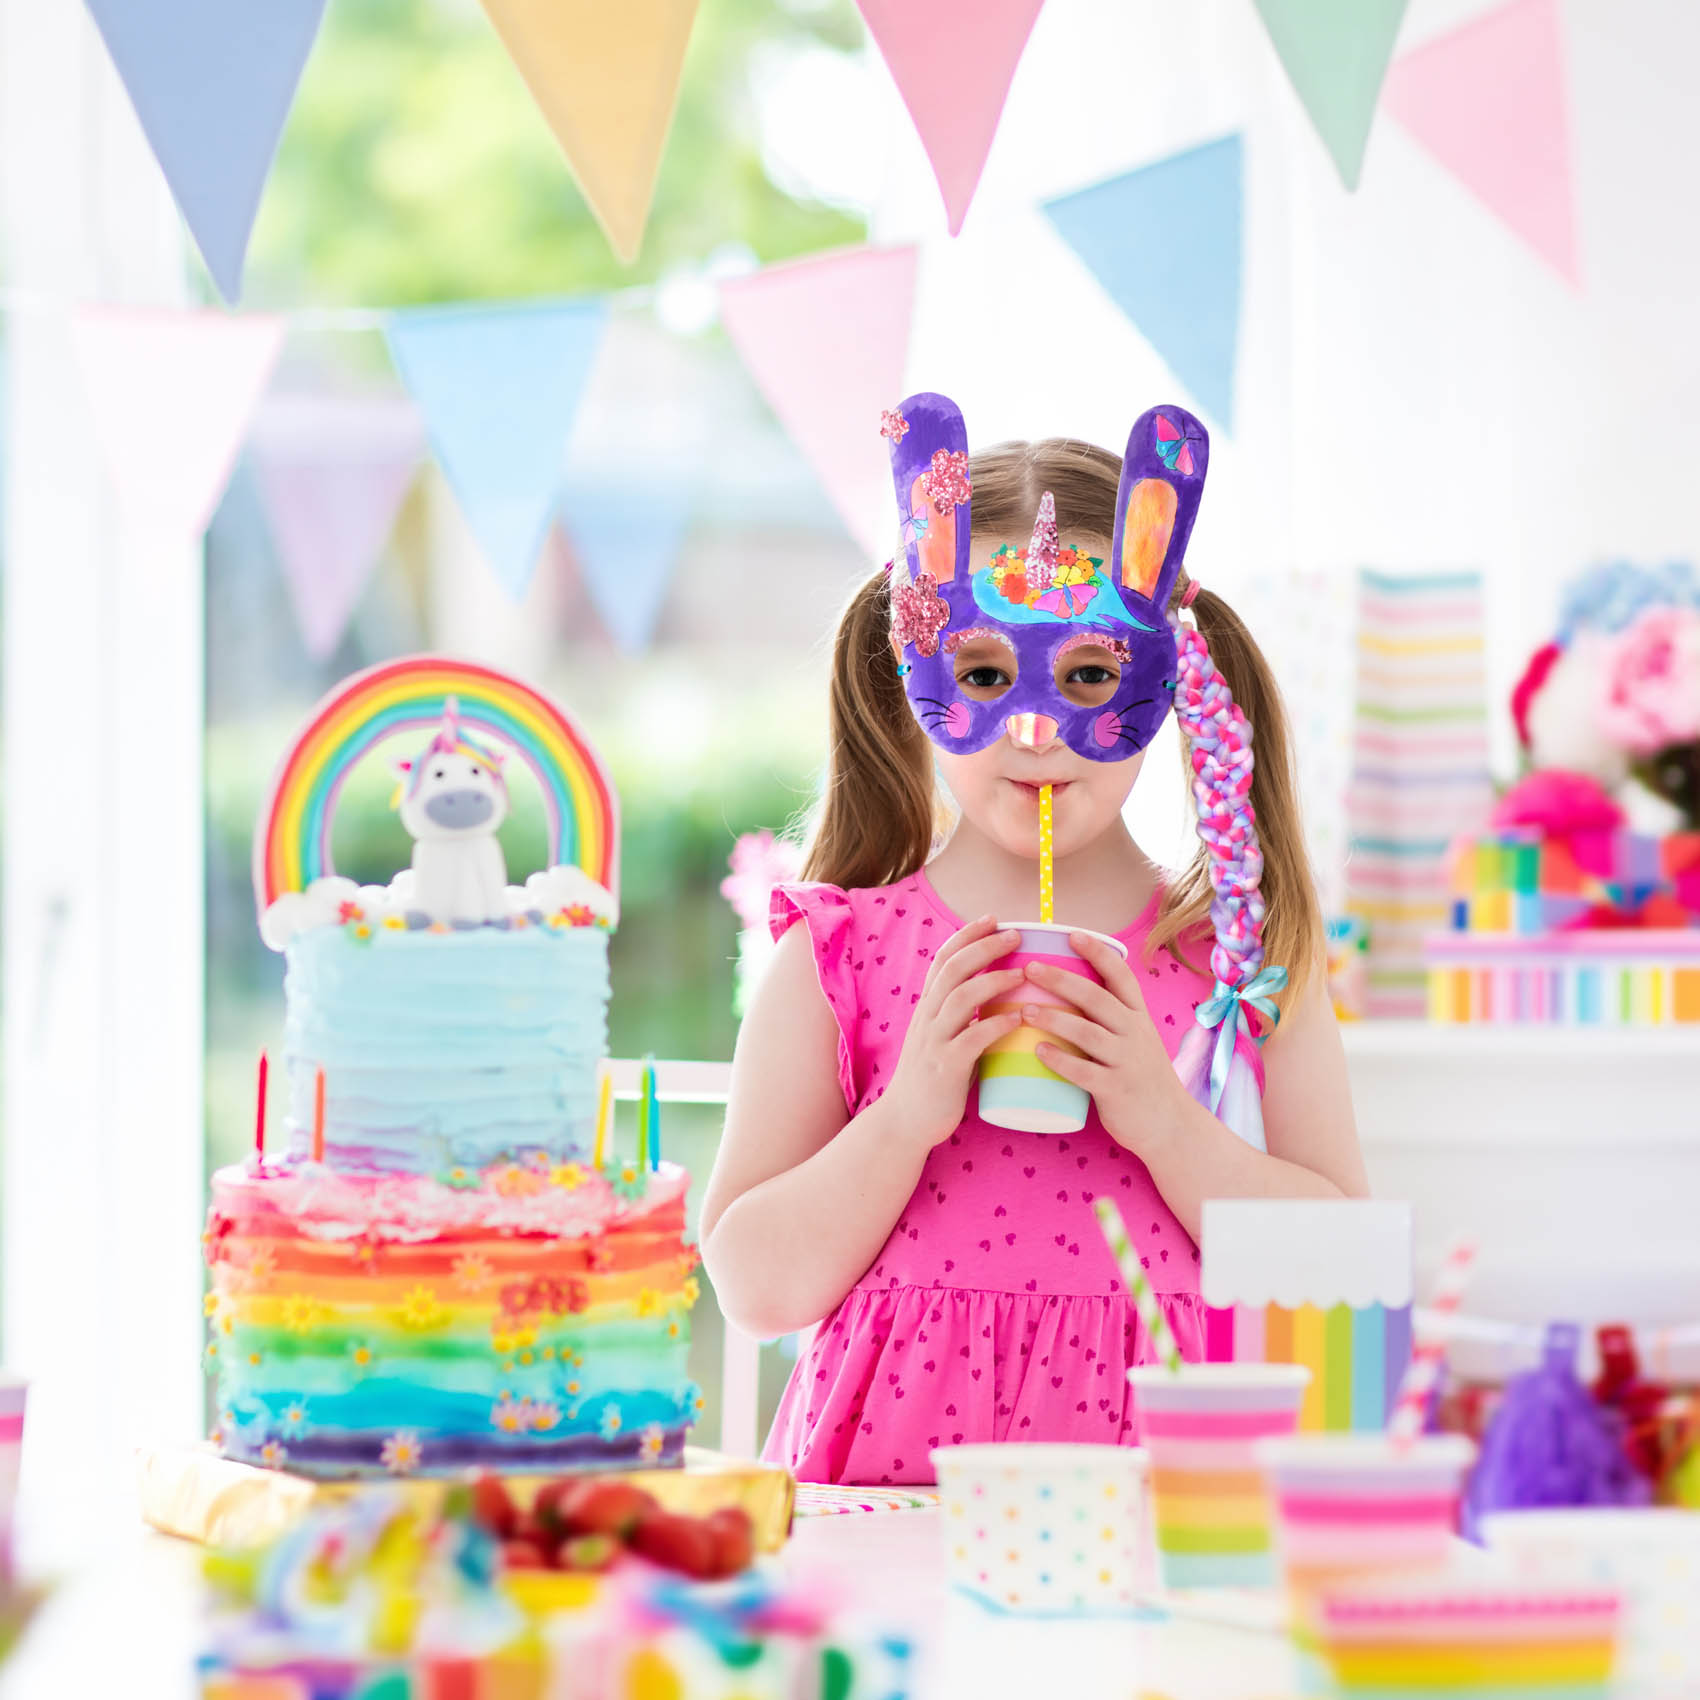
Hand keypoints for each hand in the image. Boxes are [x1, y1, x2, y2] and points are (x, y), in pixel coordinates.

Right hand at [881, 916, 1027, 1148]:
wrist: (905, 1121)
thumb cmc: (933, 1080)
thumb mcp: (941, 1038)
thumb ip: (962, 1018)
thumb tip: (1002, 1000)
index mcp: (927, 1007)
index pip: (943, 959)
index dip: (966, 935)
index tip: (993, 918)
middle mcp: (927, 1018)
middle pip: (953, 969)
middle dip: (984, 947)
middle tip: (1015, 934)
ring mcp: (934, 1042)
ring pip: (961, 998)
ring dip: (993, 980)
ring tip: (1022, 973)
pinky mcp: (945, 1068)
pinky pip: (971, 1039)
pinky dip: (996, 1026)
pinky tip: (1017, 1020)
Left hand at [1025, 930, 1190, 1153]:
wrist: (1171, 1126)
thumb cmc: (1141, 1079)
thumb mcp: (1134, 1041)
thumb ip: (1108, 1021)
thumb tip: (1063, 996)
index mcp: (1138, 1017)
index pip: (1121, 976)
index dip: (1098, 952)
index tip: (1072, 933)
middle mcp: (1134, 1034)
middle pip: (1096, 997)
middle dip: (1061, 979)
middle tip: (1030, 967)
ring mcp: (1126, 1062)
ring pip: (1087, 1032)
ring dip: (1054, 1018)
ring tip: (1024, 1009)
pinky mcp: (1116, 1090)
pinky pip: (1085, 1072)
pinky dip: (1060, 1060)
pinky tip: (1038, 1052)